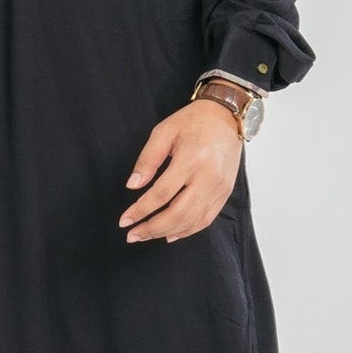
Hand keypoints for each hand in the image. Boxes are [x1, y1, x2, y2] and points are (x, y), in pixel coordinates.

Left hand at [118, 99, 242, 242]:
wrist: (227, 117)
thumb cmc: (193, 121)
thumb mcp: (164, 132)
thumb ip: (148, 159)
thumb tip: (133, 186)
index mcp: (191, 159)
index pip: (162, 194)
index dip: (141, 210)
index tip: (124, 220)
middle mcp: (208, 177)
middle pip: (178, 213)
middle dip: (152, 228)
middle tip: (132, 235)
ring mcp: (219, 188)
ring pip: (192, 221)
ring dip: (167, 232)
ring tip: (146, 235)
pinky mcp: (225, 193)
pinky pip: (206, 220)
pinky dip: (187, 231)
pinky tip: (171, 234)